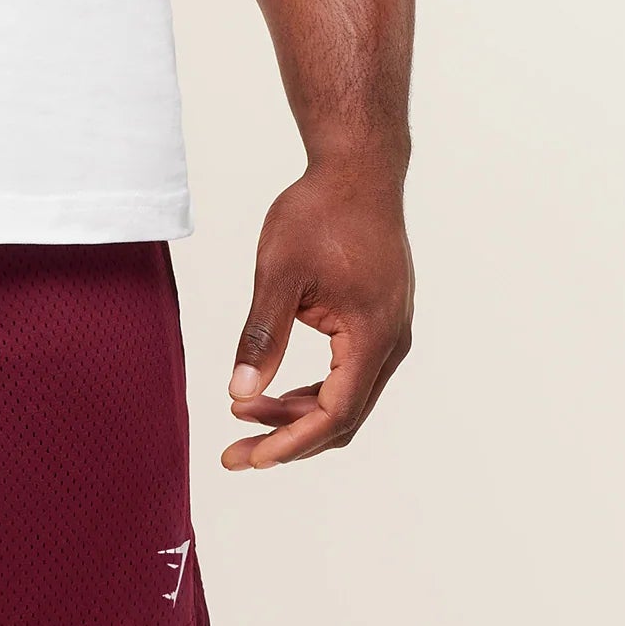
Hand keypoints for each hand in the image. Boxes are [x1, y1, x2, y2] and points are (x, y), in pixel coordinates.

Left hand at [224, 162, 413, 469]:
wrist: (357, 168)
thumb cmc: (320, 211)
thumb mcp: (279, 274)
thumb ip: (261, 336)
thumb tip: (240, 393)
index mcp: (372, 333)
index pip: (335, 412)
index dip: (292, 442)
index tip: (251, 458)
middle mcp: (390, 341)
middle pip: (342, 417)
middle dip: (287, 441)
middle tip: (234, 455)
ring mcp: (388, 333)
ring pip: (343, 401)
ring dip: (294, 418)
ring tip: (241, 417)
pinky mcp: (377, 325)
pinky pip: (345, 378)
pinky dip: (307, 395)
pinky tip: (266, 395)